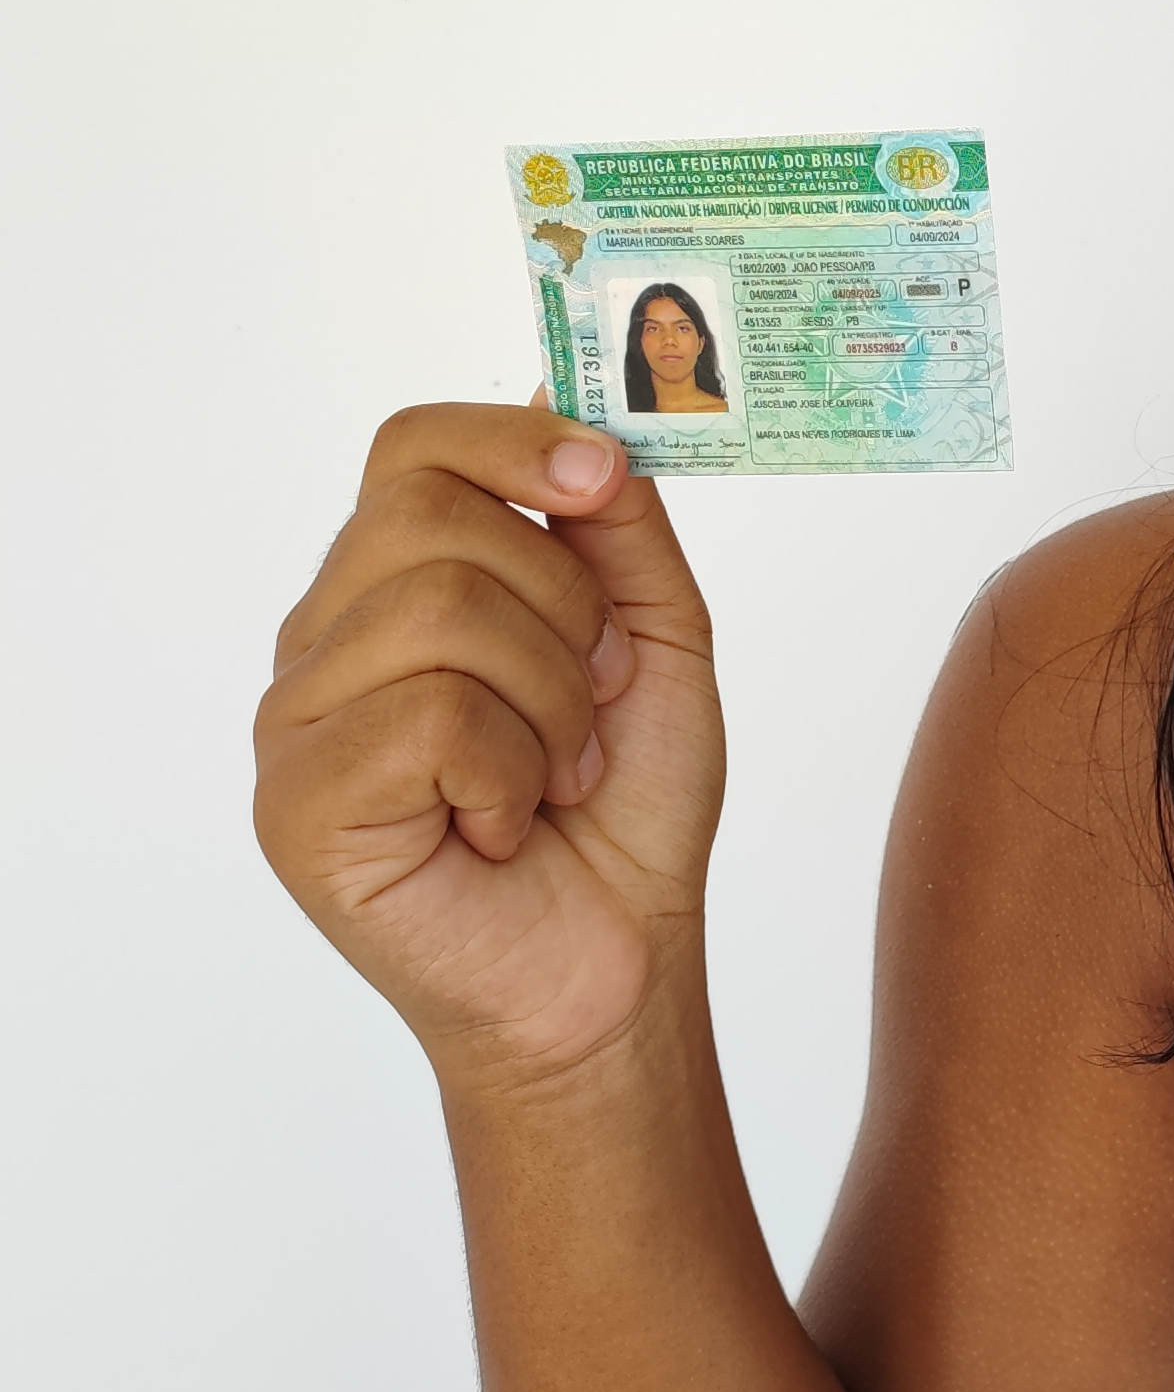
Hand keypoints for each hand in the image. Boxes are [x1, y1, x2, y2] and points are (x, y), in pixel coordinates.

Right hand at [256, 404, 726, 1087]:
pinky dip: (511, 774)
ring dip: (552, 702)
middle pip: (434, 516)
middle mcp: (329, 637)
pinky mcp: (298, 805)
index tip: (600, 482)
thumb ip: (619, 531)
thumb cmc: (625, 809)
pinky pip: (427, 719)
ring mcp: (299, 719)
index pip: (413, 447)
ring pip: (440, 611)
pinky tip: (507, 825)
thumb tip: (573, 428)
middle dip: (565, 606)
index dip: (513, 442)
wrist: (617, 963)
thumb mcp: (658, 639)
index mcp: (399, 584)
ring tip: (556, 775)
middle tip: (596, 700)